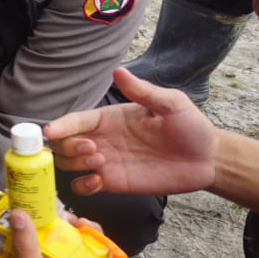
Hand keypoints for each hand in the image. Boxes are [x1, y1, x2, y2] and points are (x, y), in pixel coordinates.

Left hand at [9, 208, 126, 257]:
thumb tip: (19, 214)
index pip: (28, 240)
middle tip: (66, 212)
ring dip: (82, 232)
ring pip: (78, 244)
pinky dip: (101, 246)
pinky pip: (99, 256)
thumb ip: (28, 246)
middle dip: (61, 224)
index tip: (39, 202)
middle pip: (56, 239)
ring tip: (85, 223)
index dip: (33, 221)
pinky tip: (100, 237)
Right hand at [43, 67, 216, 196]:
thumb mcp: (171, 104)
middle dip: (69, 146)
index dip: (62, 125)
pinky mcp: (112, 182)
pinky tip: (98, 182)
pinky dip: (82, 185)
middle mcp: (102, 139)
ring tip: (100, 162)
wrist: (207, 160)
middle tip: (92, 149)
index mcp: (110, 118)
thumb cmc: (190, 128)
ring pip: (68, 163)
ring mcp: (105, 162)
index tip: (51, 131)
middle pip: (64, 143)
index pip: (77, 120)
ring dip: (75, 163)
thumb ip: (144, 91)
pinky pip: (82, 186)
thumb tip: (118, 71)